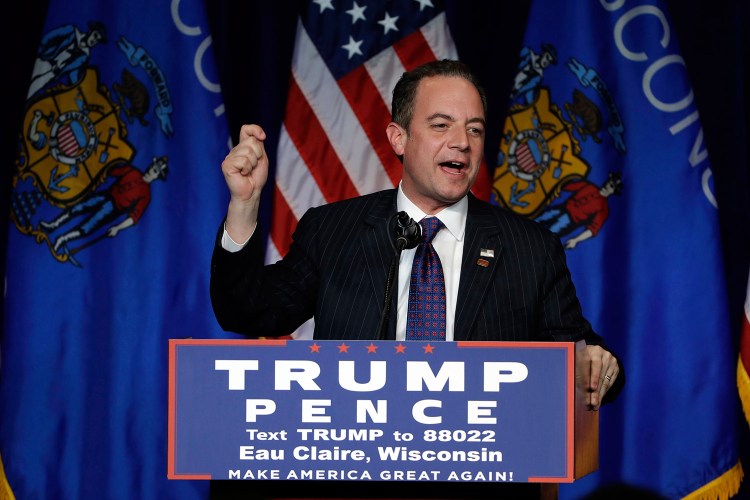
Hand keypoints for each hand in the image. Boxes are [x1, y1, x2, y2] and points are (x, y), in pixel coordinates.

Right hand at [221, 124, 268, 241]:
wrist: (251, 193)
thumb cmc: (256, 177)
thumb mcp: (262, 158)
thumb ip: (259, 145)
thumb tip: (258, 136)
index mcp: (242, 147)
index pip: (246, 129)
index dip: (255, 129)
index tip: (262, 137)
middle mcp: (234, 150)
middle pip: (251, 142)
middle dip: (258, 155)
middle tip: (253, 167)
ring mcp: (229, 157)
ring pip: (248, 151)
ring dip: (253, 164)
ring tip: (248, 171)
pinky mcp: (226, 165)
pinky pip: (243, 161)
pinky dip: (247, 169)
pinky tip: (243, 174)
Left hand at [577, 344, 619, 410]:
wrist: (598, 352)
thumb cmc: (583, 357)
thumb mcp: (579, 357)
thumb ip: (577, 367)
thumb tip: (573, 384)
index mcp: (594, 351)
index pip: (594, 365)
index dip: (593, 377)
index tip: (591, 388)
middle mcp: (604, 355)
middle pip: (600, 376)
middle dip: (596, 391)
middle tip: (592, 403)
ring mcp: (612, 362)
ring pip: (605, 381)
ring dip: (600, 395)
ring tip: (595, 405)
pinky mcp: (616, 369)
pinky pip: (610, 383)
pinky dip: (604, 392)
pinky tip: (599, 400)